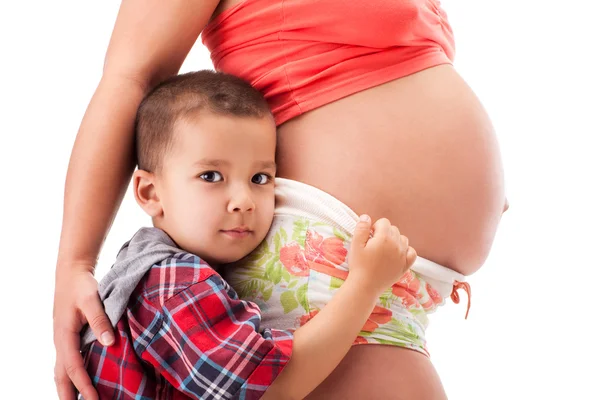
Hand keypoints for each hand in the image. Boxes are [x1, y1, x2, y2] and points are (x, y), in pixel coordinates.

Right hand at [53, 265, 113, 399]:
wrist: (71, 272)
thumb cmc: (81, 285)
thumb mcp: (92, 299)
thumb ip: (101, 320)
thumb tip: (109, 342)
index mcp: (65, 335)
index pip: (73, 367)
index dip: (83, 385)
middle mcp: (61, 340)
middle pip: (61, 375)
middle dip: (69, 395)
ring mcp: (62, 339)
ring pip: (61, 370)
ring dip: (68, 387)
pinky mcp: (67, 336)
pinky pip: (66, 361)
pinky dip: (71, 375)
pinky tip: (80, 381)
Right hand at [347, 215, 416, 295]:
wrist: (365, 286)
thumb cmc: (359, 265)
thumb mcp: (355, 244)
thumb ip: (361, 228)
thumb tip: (366, 217)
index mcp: (384, 237)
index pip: (384, 222)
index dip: (375, 227)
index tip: (369, 237)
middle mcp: (397, 245)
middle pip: (393, 229)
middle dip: (384, 232)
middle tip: (374, 244)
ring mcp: (403, 255)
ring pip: (403, 239)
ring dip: (394, 240)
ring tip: (384, 249)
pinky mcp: (405, 266)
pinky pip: (412, 252)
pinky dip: (406, 250)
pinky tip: (397, 254)